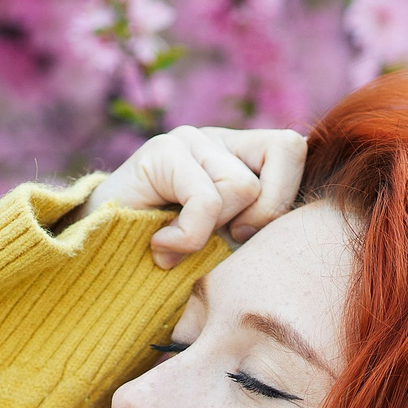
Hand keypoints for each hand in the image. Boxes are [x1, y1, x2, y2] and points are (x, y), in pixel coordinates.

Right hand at [76, 126, 308, 267]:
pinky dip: (188, 237)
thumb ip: (259, 229)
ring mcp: (188, 141)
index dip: (284, 196)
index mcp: (239, 155)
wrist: (95, 268)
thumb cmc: (168, 267)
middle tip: (223, 239)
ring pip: (243, 186)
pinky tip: (161, 247)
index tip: (247, 235)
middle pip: (283, 155)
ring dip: (214, 230)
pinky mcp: (160, 153)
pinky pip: (206, 200)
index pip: (294, 148)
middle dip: (262, 214)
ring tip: (179, 244)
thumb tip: (312, 227)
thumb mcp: (225, 248)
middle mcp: (216, 140)